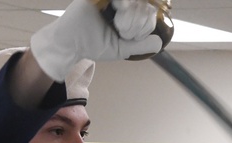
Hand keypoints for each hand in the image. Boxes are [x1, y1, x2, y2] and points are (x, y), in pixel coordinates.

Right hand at [30, 0, 162, 81]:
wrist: (72, 44)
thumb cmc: (94, 45)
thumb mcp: (121, 48)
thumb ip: (140, 46)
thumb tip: (159, 43)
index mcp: (128, 14)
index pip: (148, 14)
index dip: (146, 25)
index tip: (130, 36)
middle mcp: (121, 3)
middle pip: (144, 6)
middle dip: (138, 23)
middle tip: (123, 32)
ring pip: (134, 1)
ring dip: (132, 15)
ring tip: (119, 26)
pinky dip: (124, 3)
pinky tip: (121, 8)